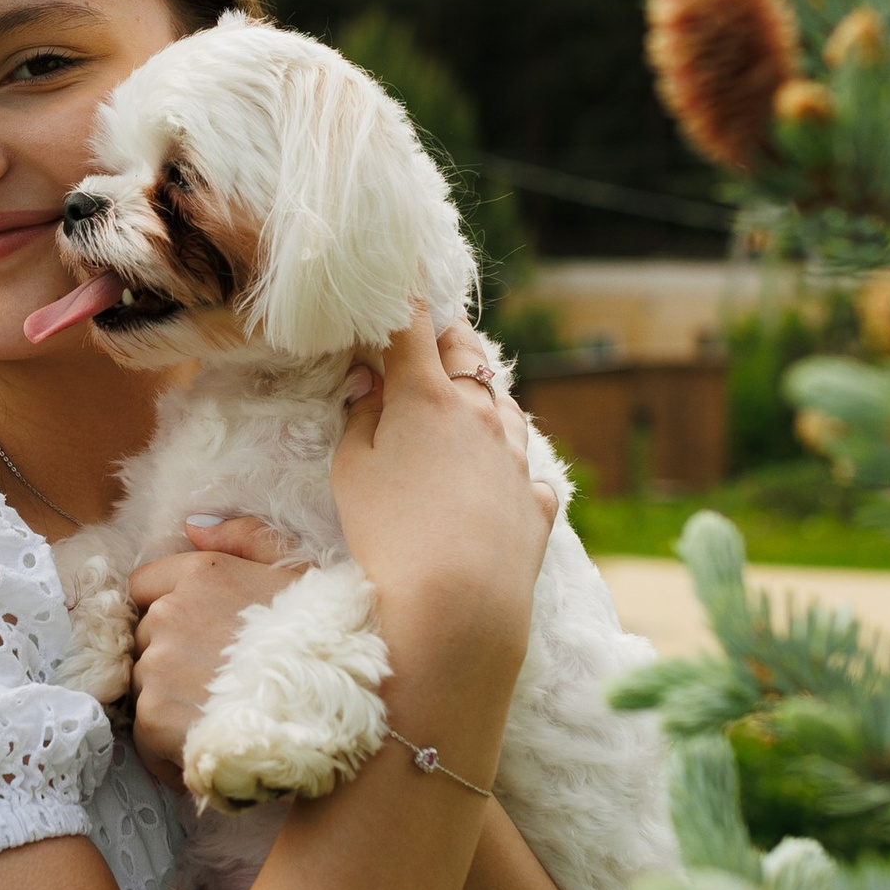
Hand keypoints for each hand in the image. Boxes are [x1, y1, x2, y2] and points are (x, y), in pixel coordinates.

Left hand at [128, 517, 305, 793]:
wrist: (337, 716)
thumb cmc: (328, 644)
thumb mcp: (303, 571)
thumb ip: (247, 537)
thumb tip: (192, 525)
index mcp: (202, 573)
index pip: (145, 585)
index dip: (171, 611)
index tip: (201, 636)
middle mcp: (170, 613)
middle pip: (147, 637)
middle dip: (174, 656)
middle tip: (222, 682)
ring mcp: (157, 666)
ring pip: (146, 685)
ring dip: (173, 701)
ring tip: (223, 718)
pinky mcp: (153, 717)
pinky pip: (147, 733)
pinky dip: (170, 746)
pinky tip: (211, 746)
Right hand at [332, 309, 555, 674]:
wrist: (459, 608)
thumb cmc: (389, 536)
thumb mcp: (351, 471)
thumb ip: (360, 416)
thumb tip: (370, 383)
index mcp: (427, 397)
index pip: (412, 324)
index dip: (399, 297)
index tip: (391, 281)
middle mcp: (481, 414)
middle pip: (468, 352)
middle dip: (446, 335)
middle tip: (428, 333)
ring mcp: (517, 458)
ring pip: (506, 404)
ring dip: (483, 394)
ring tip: (464, 401)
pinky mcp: (537, 502)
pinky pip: (528, 470)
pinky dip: (510, 464)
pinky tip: (498, 479)